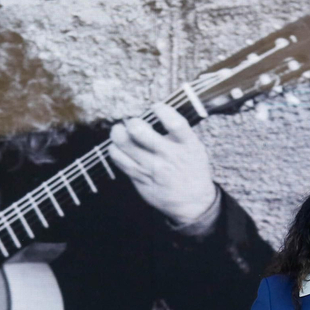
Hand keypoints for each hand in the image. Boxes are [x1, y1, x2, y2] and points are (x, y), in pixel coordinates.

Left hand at [108, 102, 217, 226]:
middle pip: (141, 133)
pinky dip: (114, 150)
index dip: (162, 110)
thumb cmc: (192, 170)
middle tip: (132, 122)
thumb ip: (178, 132)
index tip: (156, 106)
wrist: (193, 202)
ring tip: (119, 130)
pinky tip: (117, 146)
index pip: (175, 124)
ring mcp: (153, 169)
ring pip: (125, 146)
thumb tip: (156, 112)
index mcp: (187, 146)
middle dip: (132, 122)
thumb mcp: (194, 148)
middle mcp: (169, 157)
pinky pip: (121, 162)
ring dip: (118, 133)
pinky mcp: (141, 180)